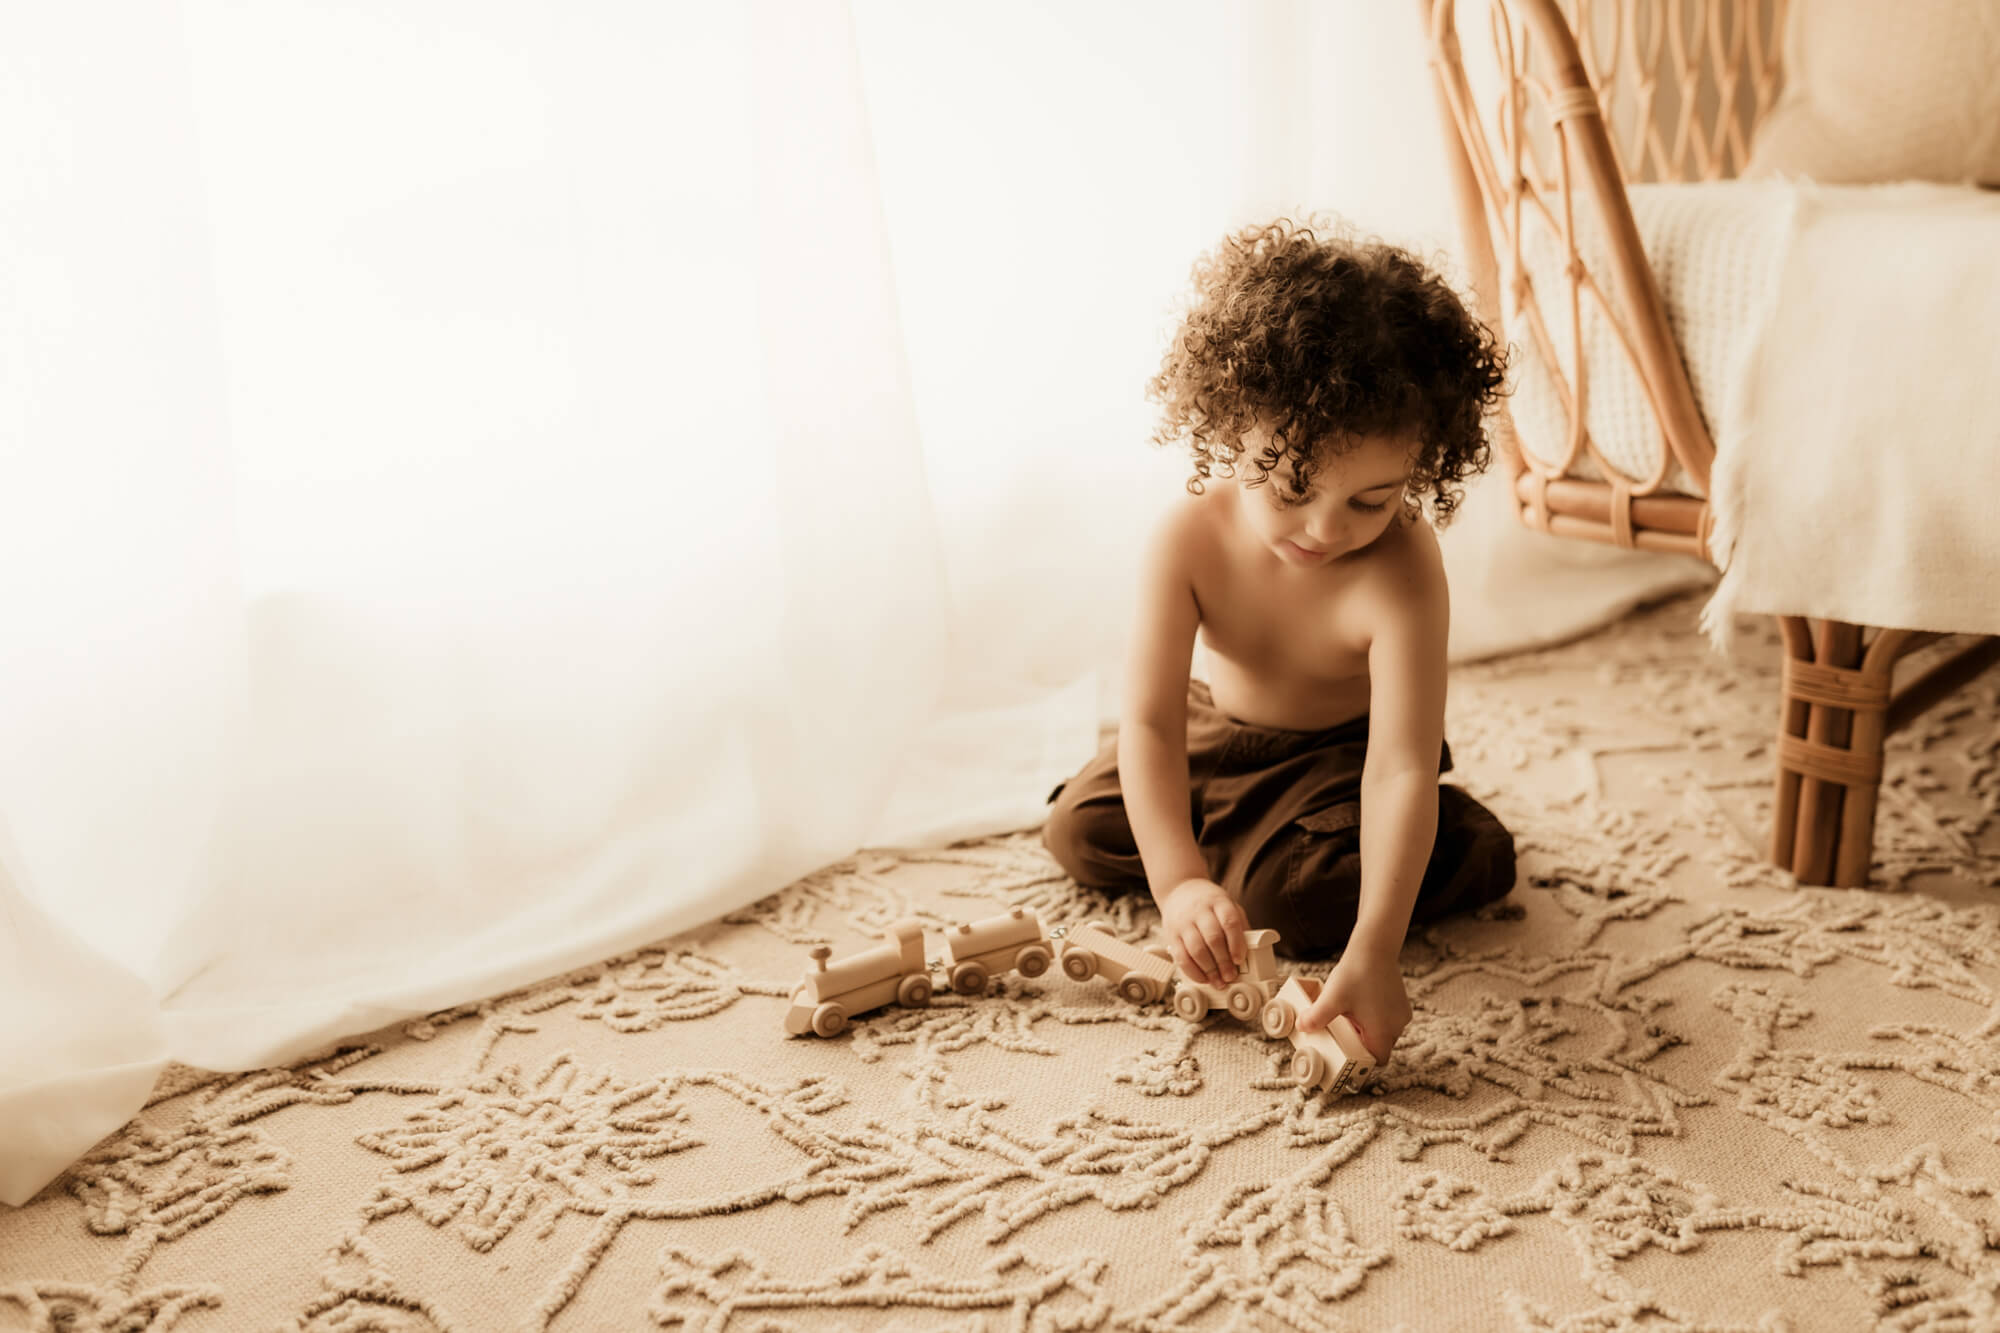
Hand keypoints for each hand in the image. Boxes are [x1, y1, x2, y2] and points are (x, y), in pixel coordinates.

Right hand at [1157, 878, 1247, 986]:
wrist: (1179, 890)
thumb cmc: (1208, 902)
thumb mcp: (1228, 905)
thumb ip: (1239, 925)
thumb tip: (1251, 952)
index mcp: (1218, 902)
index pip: (1229, 921)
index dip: (1236, 943)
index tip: (1240, 959)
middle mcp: (1199, 911)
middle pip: (1213, 938)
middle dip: (1223, 962)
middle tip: (1231, 976)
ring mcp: (1183, 923)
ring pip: (1196, 950)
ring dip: (1209, 970)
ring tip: (1219, 982)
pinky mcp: (1172, 935)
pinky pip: (1181, 957)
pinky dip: (1193, 971)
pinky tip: (1203, 978)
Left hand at [1297, 949, 1410, 1063]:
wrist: (1374, 947)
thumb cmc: (1356, 973)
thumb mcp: (1331, 998)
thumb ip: (1315, 1017)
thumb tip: (1302, 1027)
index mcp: (1383, 1031)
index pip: (1377, 1060)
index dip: (1363, 1061)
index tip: (1347, 1054)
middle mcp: (1397, 1025)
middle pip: (1379, 1047)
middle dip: (1361, 1043)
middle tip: (1342, 1033)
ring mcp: (1401, 1013)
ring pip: (1383, 1032)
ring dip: (1367, 1029)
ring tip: (1348, 1016)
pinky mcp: (1400, 1002)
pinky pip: (1387, 1018)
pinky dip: (1374, 1017)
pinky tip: (1358, 1004)